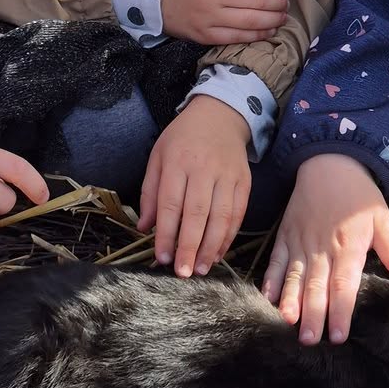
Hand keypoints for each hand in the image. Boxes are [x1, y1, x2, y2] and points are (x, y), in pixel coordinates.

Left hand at [139, 98, 251, 277]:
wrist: (220, 115)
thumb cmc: (183, 138)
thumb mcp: (158, 156)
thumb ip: (150, 192)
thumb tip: (144, 227)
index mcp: (177, 162)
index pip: (171, 204)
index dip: (166, 234)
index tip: (162, 257)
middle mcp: (203, 169)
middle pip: (197, 214)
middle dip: (189, 246)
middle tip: (182, 272)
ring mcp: (227, 176)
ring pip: (221, 217)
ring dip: (211, 247)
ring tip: (200, 269)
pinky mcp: (244, 182)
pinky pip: (238, 214)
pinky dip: (229, 236)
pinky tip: (218, 253)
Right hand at [160, 0, 288, 44]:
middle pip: (259, 1)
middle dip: (278, 5)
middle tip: (285, 6)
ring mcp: (210, 18)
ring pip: (251, 22)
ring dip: (272, 22)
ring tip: (281, 20)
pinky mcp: (206, 35)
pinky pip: (237, 38)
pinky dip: (256, 36)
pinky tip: (267, 33)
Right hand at [263, 154, 388, 345]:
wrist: (329, 162)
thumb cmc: (359, 194)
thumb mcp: (383, 219)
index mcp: (348, 245)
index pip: (344, 284)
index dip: (341, 310)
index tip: (338, 335)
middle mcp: (322, 247)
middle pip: (316, 286)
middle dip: (313, 314)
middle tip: (309, 340)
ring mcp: (300, 242)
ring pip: (294, 276)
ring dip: (290, 301)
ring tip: (287, 322)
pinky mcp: (285, 236)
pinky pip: (276, 261)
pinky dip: (271, 280)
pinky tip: (268, 298)